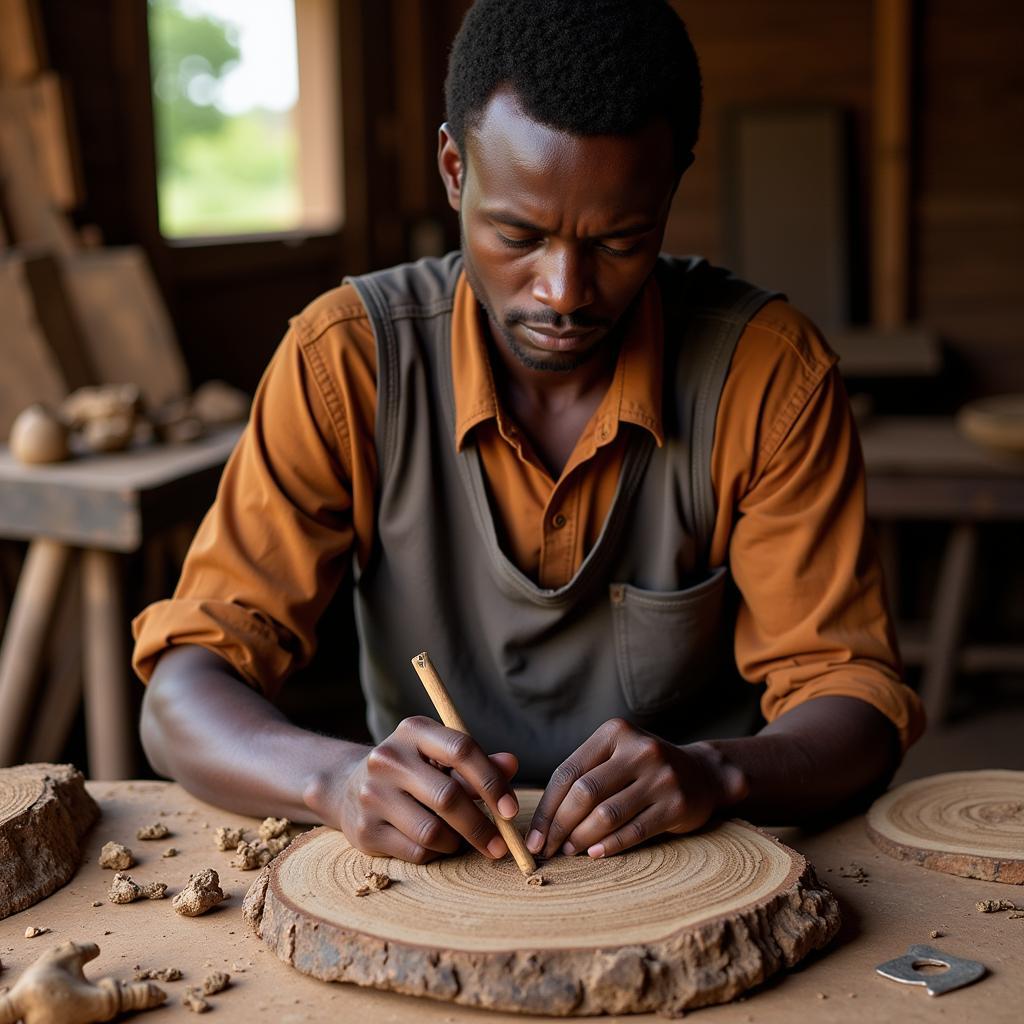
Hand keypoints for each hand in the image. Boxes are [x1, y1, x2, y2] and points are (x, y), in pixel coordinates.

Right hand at [330, 716, 519, 863]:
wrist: (348, 787)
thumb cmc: (412, 771)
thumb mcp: (441, 758)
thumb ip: (478, 763)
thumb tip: (512, 764)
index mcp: (413, 731)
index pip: (461, 749)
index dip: (491, 781)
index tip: (510, 810)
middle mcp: (388, 758)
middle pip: (447, 797)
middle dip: (481, 826)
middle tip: (501, 845)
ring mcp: (372, 794)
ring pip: (432, 831)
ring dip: (456, 842)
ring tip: (460, 840)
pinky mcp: (364, 830)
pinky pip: (416, 851)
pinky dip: (435, 853)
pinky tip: (436, 845)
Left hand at [526, 718, 746, 859]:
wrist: (703, 774)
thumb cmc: (643, 769)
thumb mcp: (615, 755)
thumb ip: (583, 776)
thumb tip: (542, 820)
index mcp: (615, 732)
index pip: (568, 772)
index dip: (547, 807)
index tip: (534, 836)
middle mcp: (639, 750)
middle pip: (584, 793)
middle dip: (559, 826)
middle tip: (548, 849)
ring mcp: (661, 776)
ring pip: (607, 815)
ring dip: (581, 839)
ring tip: (569, 851)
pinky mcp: (677, 804)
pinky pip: (634, 831)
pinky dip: (610, 846)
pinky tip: (594, 854)